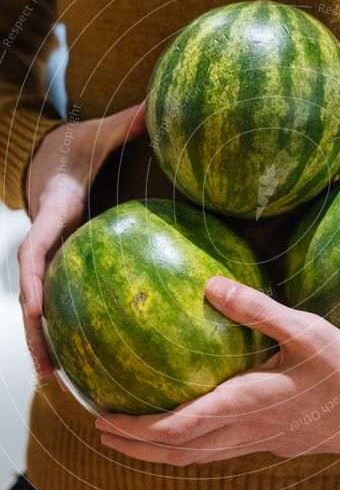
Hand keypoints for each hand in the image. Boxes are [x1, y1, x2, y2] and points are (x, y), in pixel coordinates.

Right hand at [19, 102, 145, 377]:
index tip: (33, 308)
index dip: (31, 279)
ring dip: (45, 341)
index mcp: (52, 214)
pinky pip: (60, 299)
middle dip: (34, 330)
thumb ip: (127, 125)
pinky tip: (85, 359)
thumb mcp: (98, 135)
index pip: (34, 250)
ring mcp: (49, 257)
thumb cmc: (76, 148)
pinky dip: (64, 328)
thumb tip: (160, 109)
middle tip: (47, 368)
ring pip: (39, 306)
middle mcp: (44, 240)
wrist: (50, 157)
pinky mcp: (60, 265)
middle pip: (30, 292)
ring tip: (58, 380)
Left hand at [96, 276, 339, 462]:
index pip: (177, 428)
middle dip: (136, 444)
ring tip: (134, 436)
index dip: (137, 428)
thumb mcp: (307, 330)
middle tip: (104, 430)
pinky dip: (190, 447)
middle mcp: (246, 430)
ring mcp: (260, 442)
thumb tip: (212, 285)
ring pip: (197, 457)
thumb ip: (258, 309)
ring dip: (160, 451)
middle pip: (178, 452)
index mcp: (246, 403)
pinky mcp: (273, 442)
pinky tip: (190, 428)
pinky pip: (219, 452)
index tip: (106, 418)